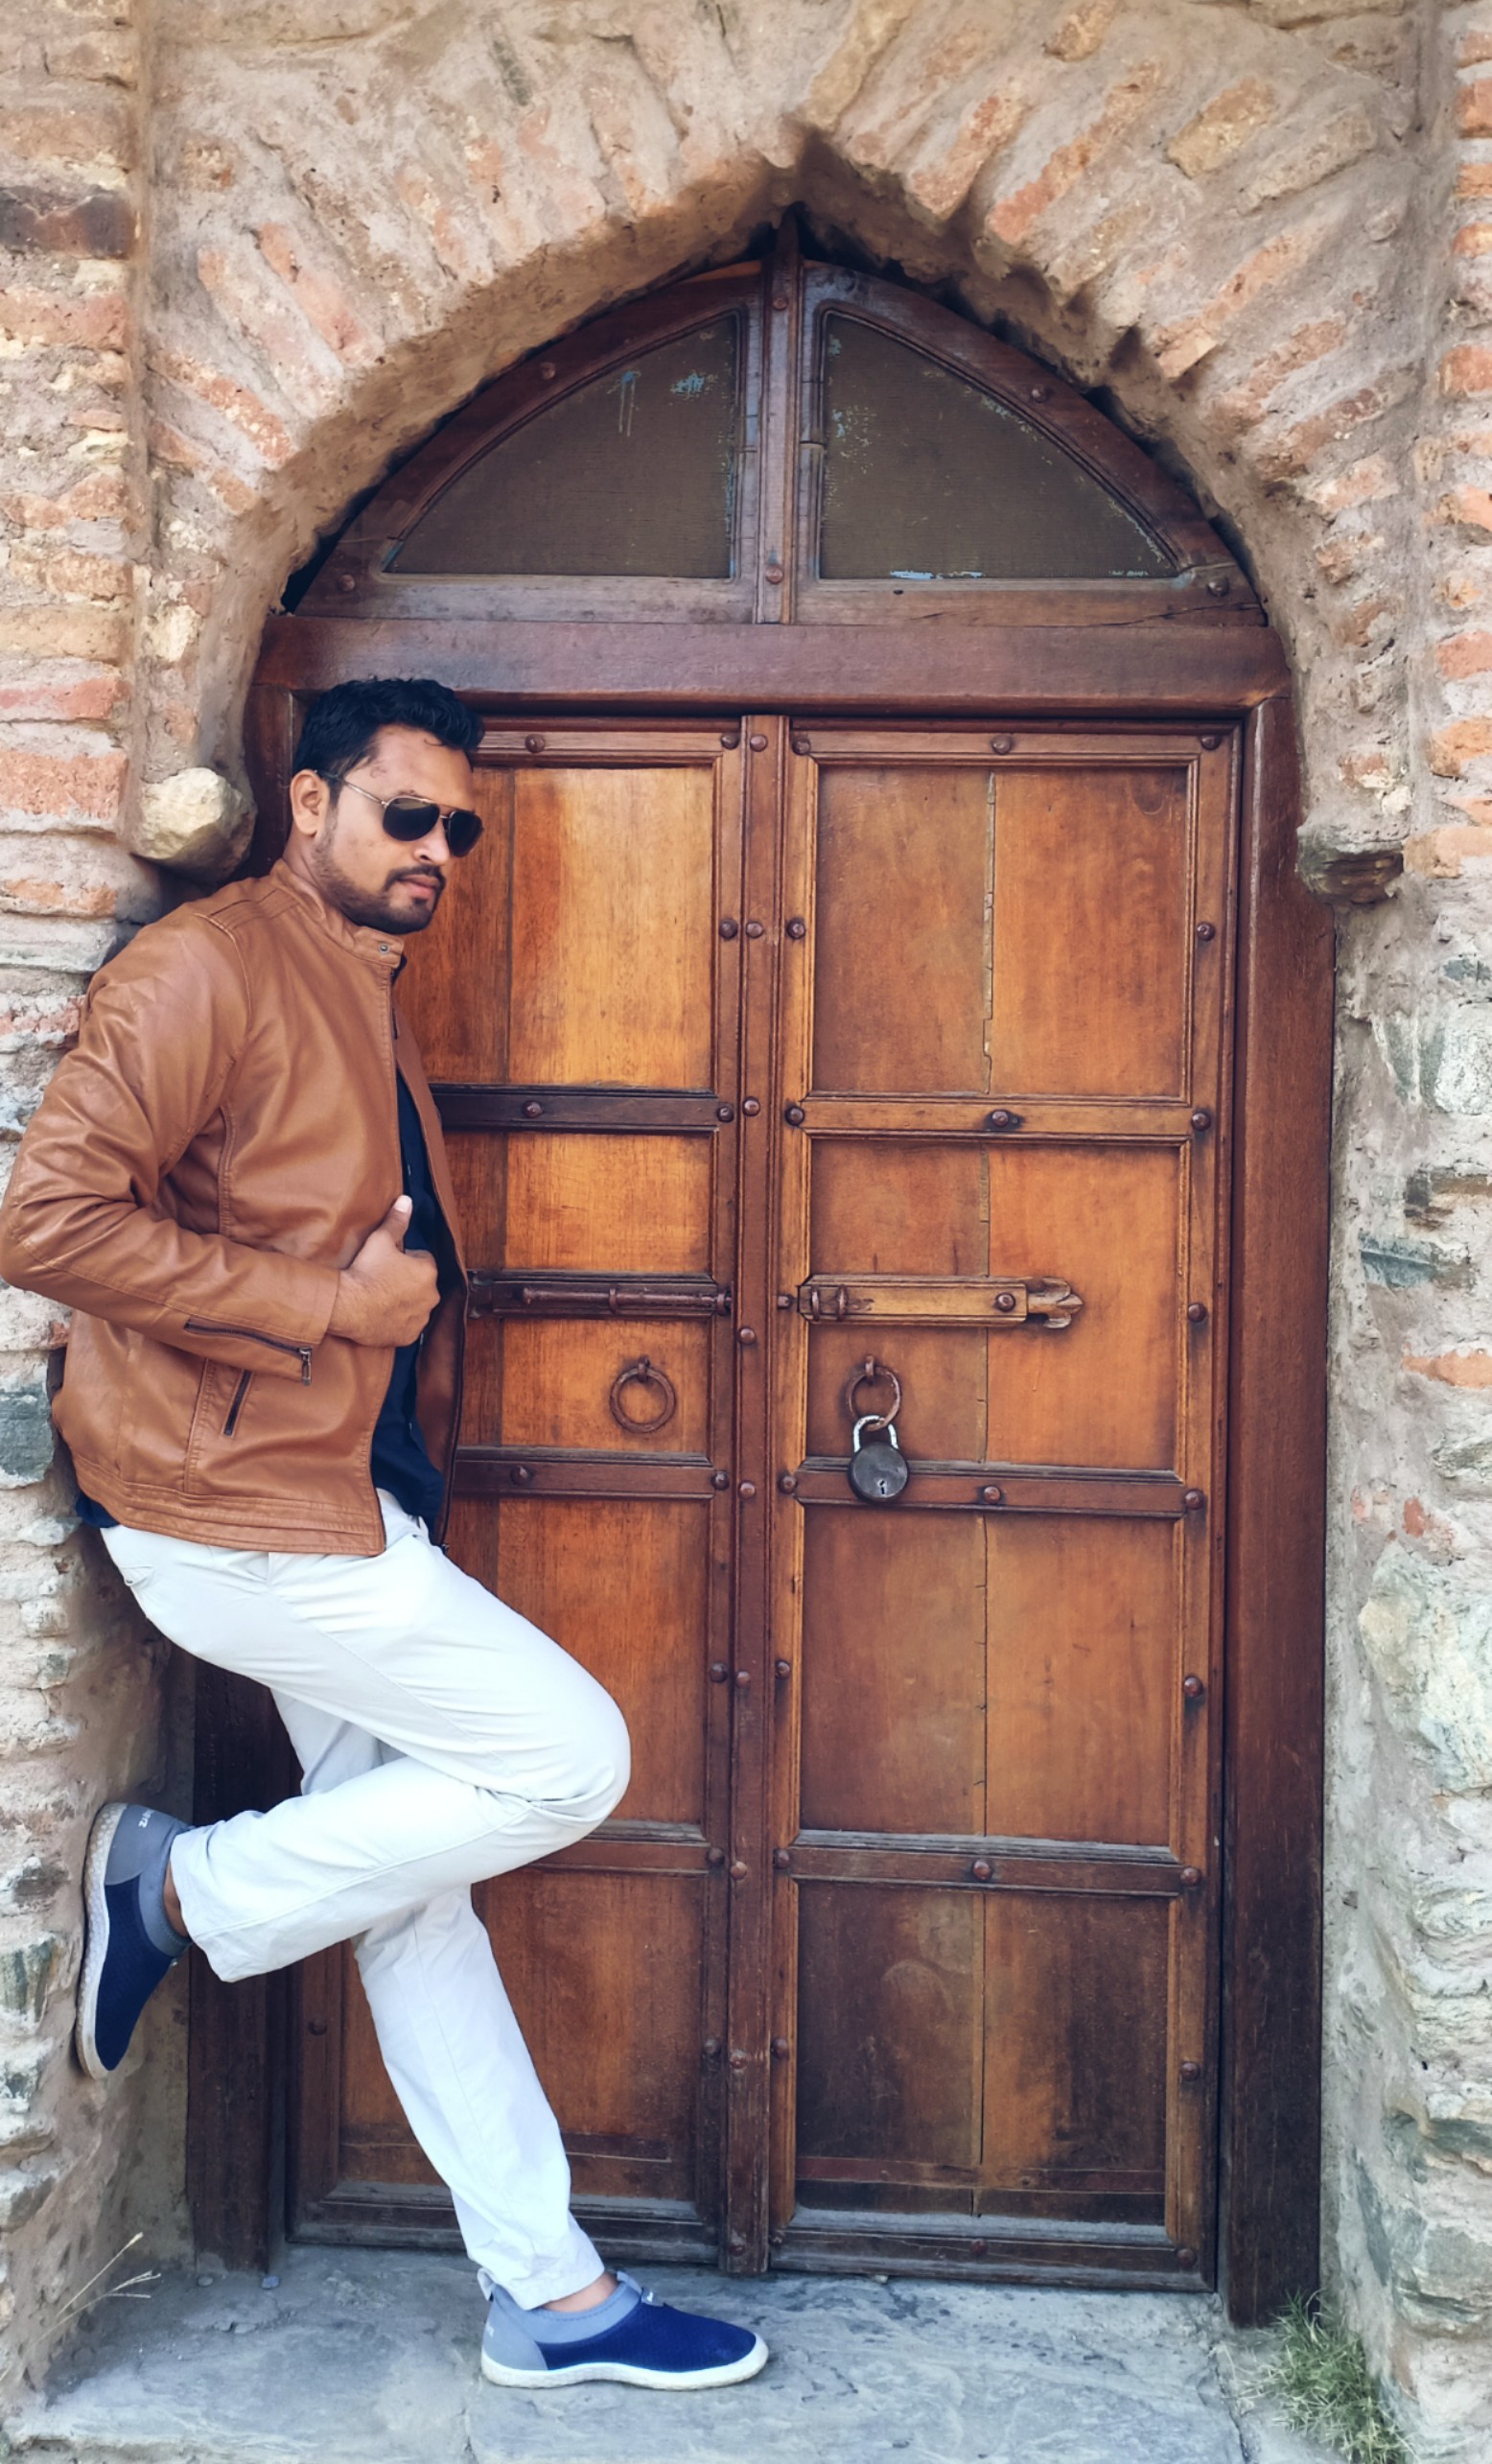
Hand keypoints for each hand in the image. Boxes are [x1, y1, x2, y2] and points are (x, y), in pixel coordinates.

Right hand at [329, 1197, 438, 1345]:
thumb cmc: (365, 1271)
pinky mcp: (409, 1335)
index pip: (423, 1259)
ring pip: (416, 1305)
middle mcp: (431, 1296)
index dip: (405, 1259)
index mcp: (428, 1271)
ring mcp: (421, 1318)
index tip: (389, 1263)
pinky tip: (382, 1314)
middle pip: (421, 1283)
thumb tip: (406, 1201)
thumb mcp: (380, 1240)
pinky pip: (408, 1325)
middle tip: (383, 1280)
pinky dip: (399, 1321)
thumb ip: (396, 1220)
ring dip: (405, 1301)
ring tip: (382, 1297)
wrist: (348, 1306)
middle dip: (408, 1281)